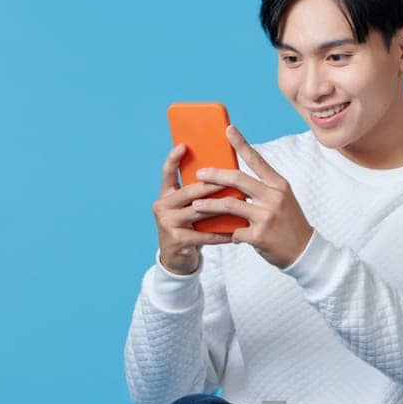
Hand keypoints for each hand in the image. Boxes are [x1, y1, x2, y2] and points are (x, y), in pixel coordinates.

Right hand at [152, 143, 241, 274]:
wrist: (177, 258)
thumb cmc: (188, 227)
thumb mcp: (187, 207)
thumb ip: (196, 193)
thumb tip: (222, 171)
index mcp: (165, 194)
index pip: (167, 172)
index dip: (173, 158)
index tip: (184, 145)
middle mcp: (162, 206)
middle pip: (189, 191)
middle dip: (212, 185)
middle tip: (233, 178)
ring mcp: (167, 223)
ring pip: (199, 211)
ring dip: (221, 207)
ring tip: (240, 202)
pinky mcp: (177, 240)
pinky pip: (205, 234)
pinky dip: (222, 233)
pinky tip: (237, 231)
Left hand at [190, 125, 313, 269]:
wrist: (305, 251)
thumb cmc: (289, 223)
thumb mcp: (282, 199)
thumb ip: (262, 189)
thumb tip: (233, 180)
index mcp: (279, 185)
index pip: (257, 160)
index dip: (241, 143)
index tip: (228, 129)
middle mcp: (273, 197)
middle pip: (237, 179)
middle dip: (214, 175)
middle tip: (200, 174)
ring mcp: (266, 217)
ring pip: (229, 205)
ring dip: (208, 205)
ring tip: (195, 205)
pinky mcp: (259, 236)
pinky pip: (234, 231)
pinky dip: (229, 233)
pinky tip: (228, 236)